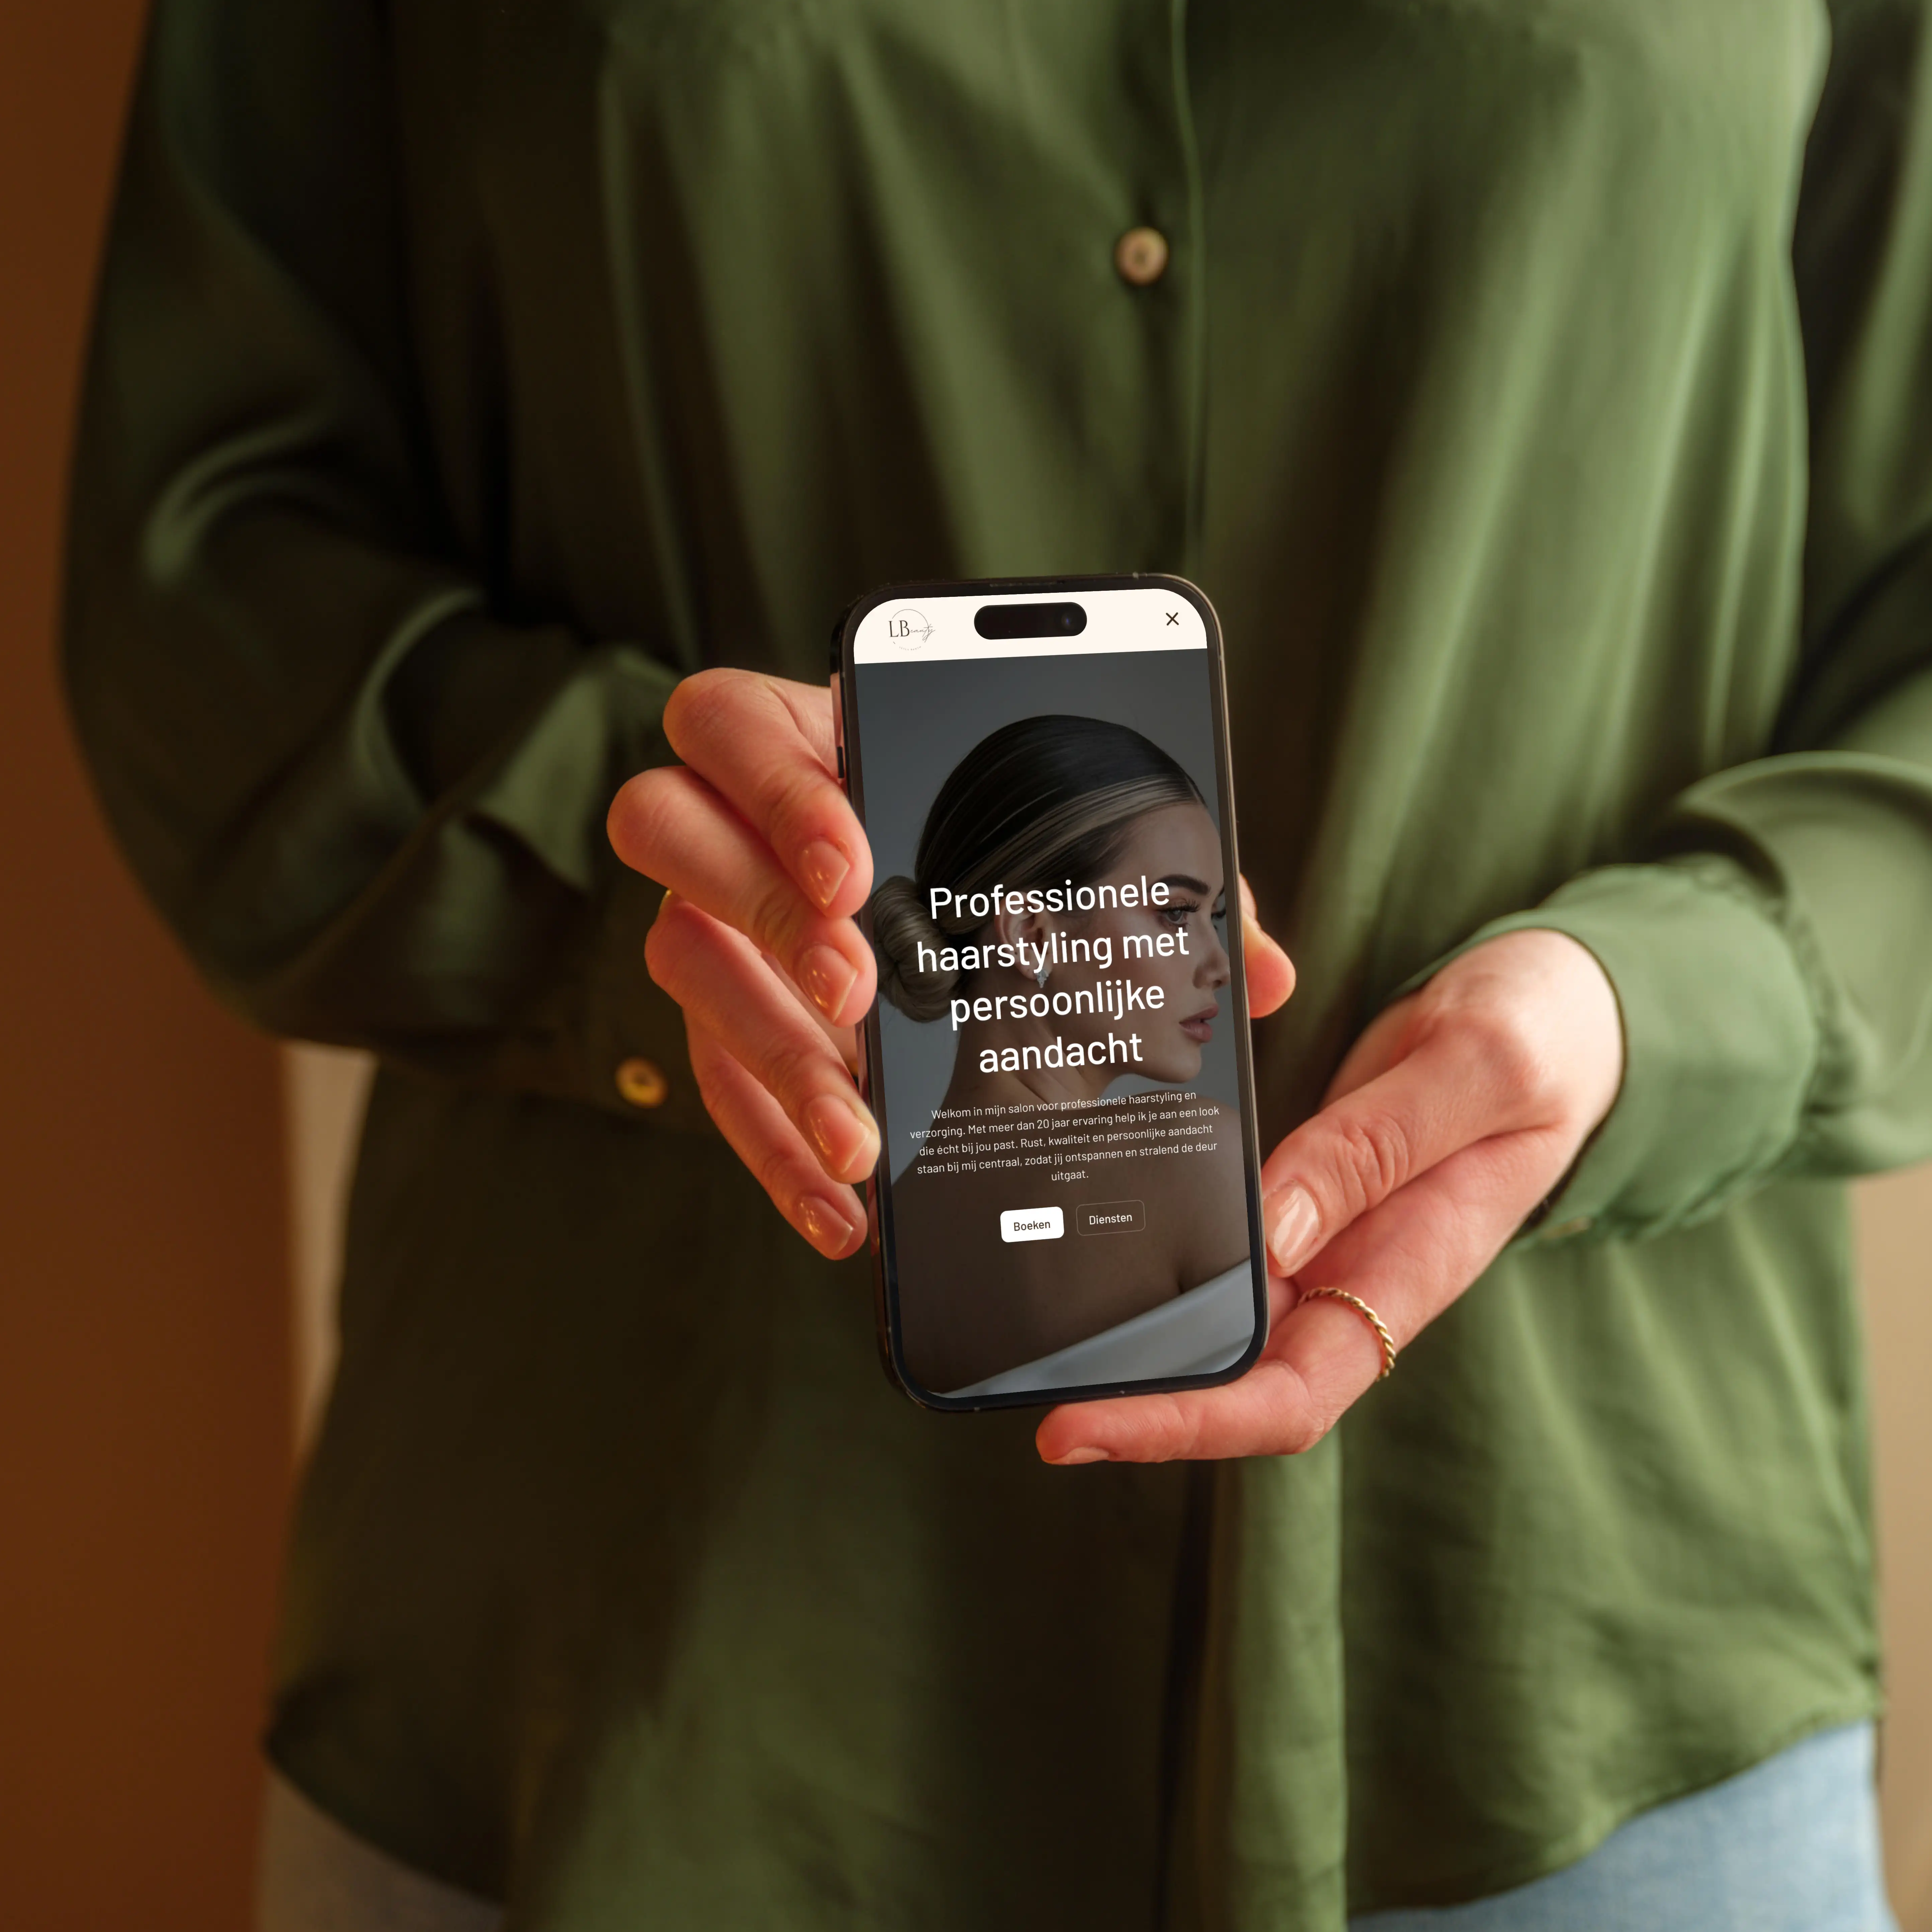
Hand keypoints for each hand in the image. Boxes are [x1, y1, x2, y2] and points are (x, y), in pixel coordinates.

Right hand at [605, 669, 1296, 1256]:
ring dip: (773, 1052)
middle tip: (861, 987)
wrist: (967, 950)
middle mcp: (731, 828)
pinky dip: (777, 1153)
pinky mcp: (720, 1029)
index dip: (773, 786)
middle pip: (666, 829)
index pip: (729, 724)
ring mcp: (714, 929)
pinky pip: (715, 1087)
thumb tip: (1265, 970)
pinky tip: (847, 1207)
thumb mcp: (1087, 867)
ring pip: (683, 966)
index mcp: (806, 745)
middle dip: (761, 910)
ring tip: (860, 1130)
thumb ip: (1163, 895)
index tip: (853, 864)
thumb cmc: (1015, 872)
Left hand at [1035, 927, 1622, 1464]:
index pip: (1289, 1395)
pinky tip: (1084, 1234)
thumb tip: (1275, 1233)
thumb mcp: (1481, 1068)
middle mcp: (1359, 1274)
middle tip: (1014, 1382)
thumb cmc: (1547, 1039)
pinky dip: (1155, 1252)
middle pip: (1230, 1374)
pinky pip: (1219, 1247)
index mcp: (1414, 1268)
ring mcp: (1327, 1240)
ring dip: (1128, 1331)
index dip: (1185, 1427)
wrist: (1566, 1012)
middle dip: (1125, 1394)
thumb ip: (1379, 1145)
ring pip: (1213, 1316)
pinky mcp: (1303, 1197)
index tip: (1079, 1431)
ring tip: (1025, 1325)